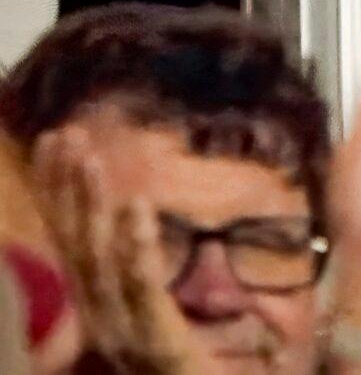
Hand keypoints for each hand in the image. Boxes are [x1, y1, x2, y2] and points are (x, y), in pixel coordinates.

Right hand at [31, 129, 191, 374]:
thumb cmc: (180, 371)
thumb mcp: (154, 320)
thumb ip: (138, 280)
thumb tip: (133, 218)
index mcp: (101, 308)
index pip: (73, 241)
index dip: (60, 193)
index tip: (55, 141)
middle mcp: (100, 318)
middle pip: (78, 244)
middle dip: (68, 188)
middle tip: (65, 135)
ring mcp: (123, 332)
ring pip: (100, 260)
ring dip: (92, 206)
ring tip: (90, 157)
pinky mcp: (157, 343)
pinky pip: (141, 286)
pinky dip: (136, 245)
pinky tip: (136, 203)